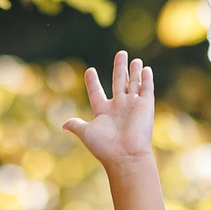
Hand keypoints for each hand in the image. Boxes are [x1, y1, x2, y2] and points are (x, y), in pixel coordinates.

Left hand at [64, 52, 156, 171]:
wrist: (126, 155)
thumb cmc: (105, 146)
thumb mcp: (86, 133)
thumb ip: (76, 125)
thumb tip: (64, 124)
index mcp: (103, 111)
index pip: (97, 92)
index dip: (93, 82)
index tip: (89, 70)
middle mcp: (119, 106)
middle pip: (118, 82)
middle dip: (120, 68)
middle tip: (121, 53)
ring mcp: (133, 105)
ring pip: (133, 83)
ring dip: (134, 71)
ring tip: (135, 60)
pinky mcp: (145, 105)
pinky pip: (146, 89)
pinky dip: (146, 79)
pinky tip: (146, 69)